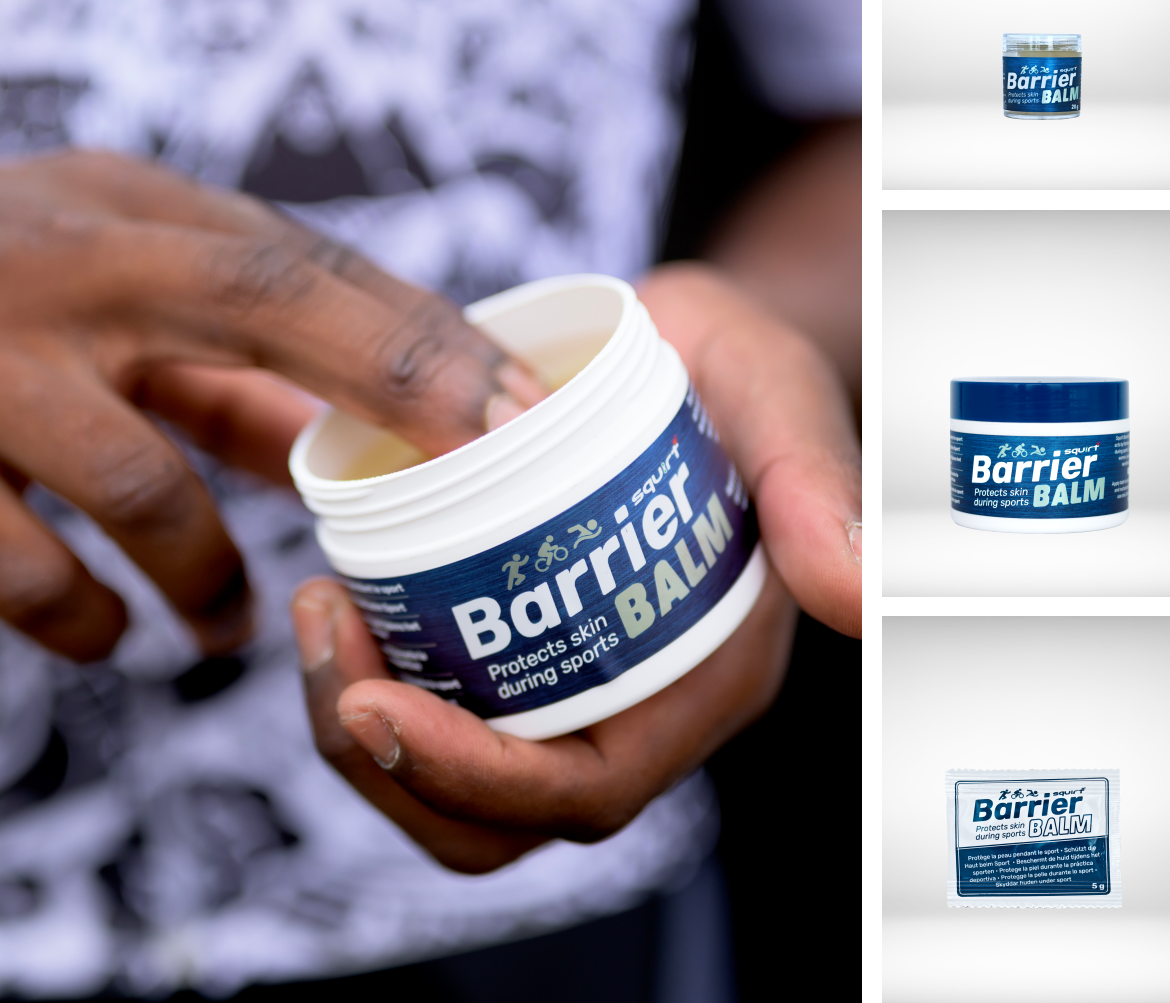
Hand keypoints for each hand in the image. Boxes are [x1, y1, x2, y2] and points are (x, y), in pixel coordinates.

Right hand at [0, 149, 544, 661]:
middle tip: (479, 479)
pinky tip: (108, 636)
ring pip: (144, 483)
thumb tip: (332, 438)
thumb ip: (215, 358)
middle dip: (399, 385)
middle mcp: (68, 262)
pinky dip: (81, 618)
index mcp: (132, 214)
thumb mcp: (103, 286)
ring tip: (225, 622)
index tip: (530, 407)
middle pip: (270, 307)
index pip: (317, 265)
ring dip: (207, 570)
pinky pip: (23, 569)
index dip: (432, 338)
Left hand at [291, 263, 860, 871]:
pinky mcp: (531, 646)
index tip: (374, 701)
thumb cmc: (737, 374)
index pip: (588, 787)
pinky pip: (441, 710)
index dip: (476, 778)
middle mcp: (642, 701)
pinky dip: (374, 678)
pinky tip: (343, 590)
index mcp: (708, 675)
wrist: (690, 354)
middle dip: (390, 760)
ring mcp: (581, 681)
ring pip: (454, 781)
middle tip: (325, 637)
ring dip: (362, 725)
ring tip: (321, 609)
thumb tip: (848, 588)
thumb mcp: (776, 396)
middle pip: (500, 815)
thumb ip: (812, 480)